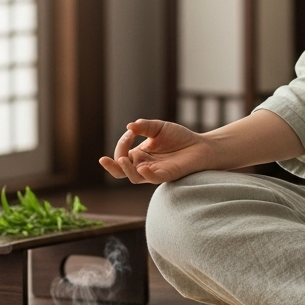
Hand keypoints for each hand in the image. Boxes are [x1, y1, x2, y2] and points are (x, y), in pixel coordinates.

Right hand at [99, 119, 215, 184]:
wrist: (200, 146)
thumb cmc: (179, 138)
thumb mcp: (159, 128)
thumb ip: (144, 127)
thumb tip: (129, 126)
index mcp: (139, 155)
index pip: (122, 153)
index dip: (122, 143)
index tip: (132, 131)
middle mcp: (143, 165)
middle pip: (122, 171)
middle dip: (112, 166)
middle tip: (104, 160)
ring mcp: (154, 171)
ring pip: (134, 177)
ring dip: (126, 169)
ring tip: (122, 160)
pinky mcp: (167, 174)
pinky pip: (153, 178)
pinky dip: (147, 174)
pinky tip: (143, 167)